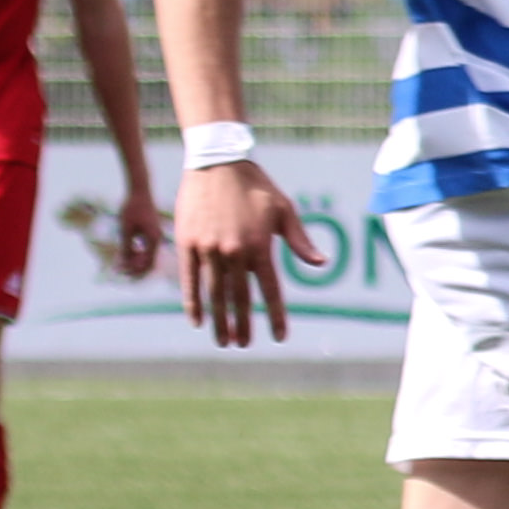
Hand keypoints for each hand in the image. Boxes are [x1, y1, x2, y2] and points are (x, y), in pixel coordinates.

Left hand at [111, 182, 169, 280]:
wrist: (139, 191)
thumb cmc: (131, 209)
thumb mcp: (125, 229)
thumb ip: (125, 247)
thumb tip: (122, 263)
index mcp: (153, 240)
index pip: (147, 264)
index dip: (134, 271)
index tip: (120, 272)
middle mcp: (156, 239)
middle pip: (148, 262)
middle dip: (134, 268)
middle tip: (118, 270)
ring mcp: (154, 236)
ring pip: (146, 256)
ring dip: (133, 261)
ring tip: (119, 261)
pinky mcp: (151, 232)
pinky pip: (145, 248)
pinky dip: (136, 253)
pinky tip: (124, 251)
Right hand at [178, 159, 313, 347]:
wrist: (217, 162)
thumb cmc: (256, 186)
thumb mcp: (284, 210)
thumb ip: (300, 241)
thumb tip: (321, 264)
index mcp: (260, 246)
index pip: (270, 290)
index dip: (276, 316)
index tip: (280, 337)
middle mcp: (234, 252)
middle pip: (240, 298)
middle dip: (243, 325)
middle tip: (244, 346)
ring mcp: (207, 249)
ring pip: (214, 294)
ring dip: (219, 320)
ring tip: (224, 341)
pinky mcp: (187, 244)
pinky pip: (190, 280)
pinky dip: (192, 302)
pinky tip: (197, 320)